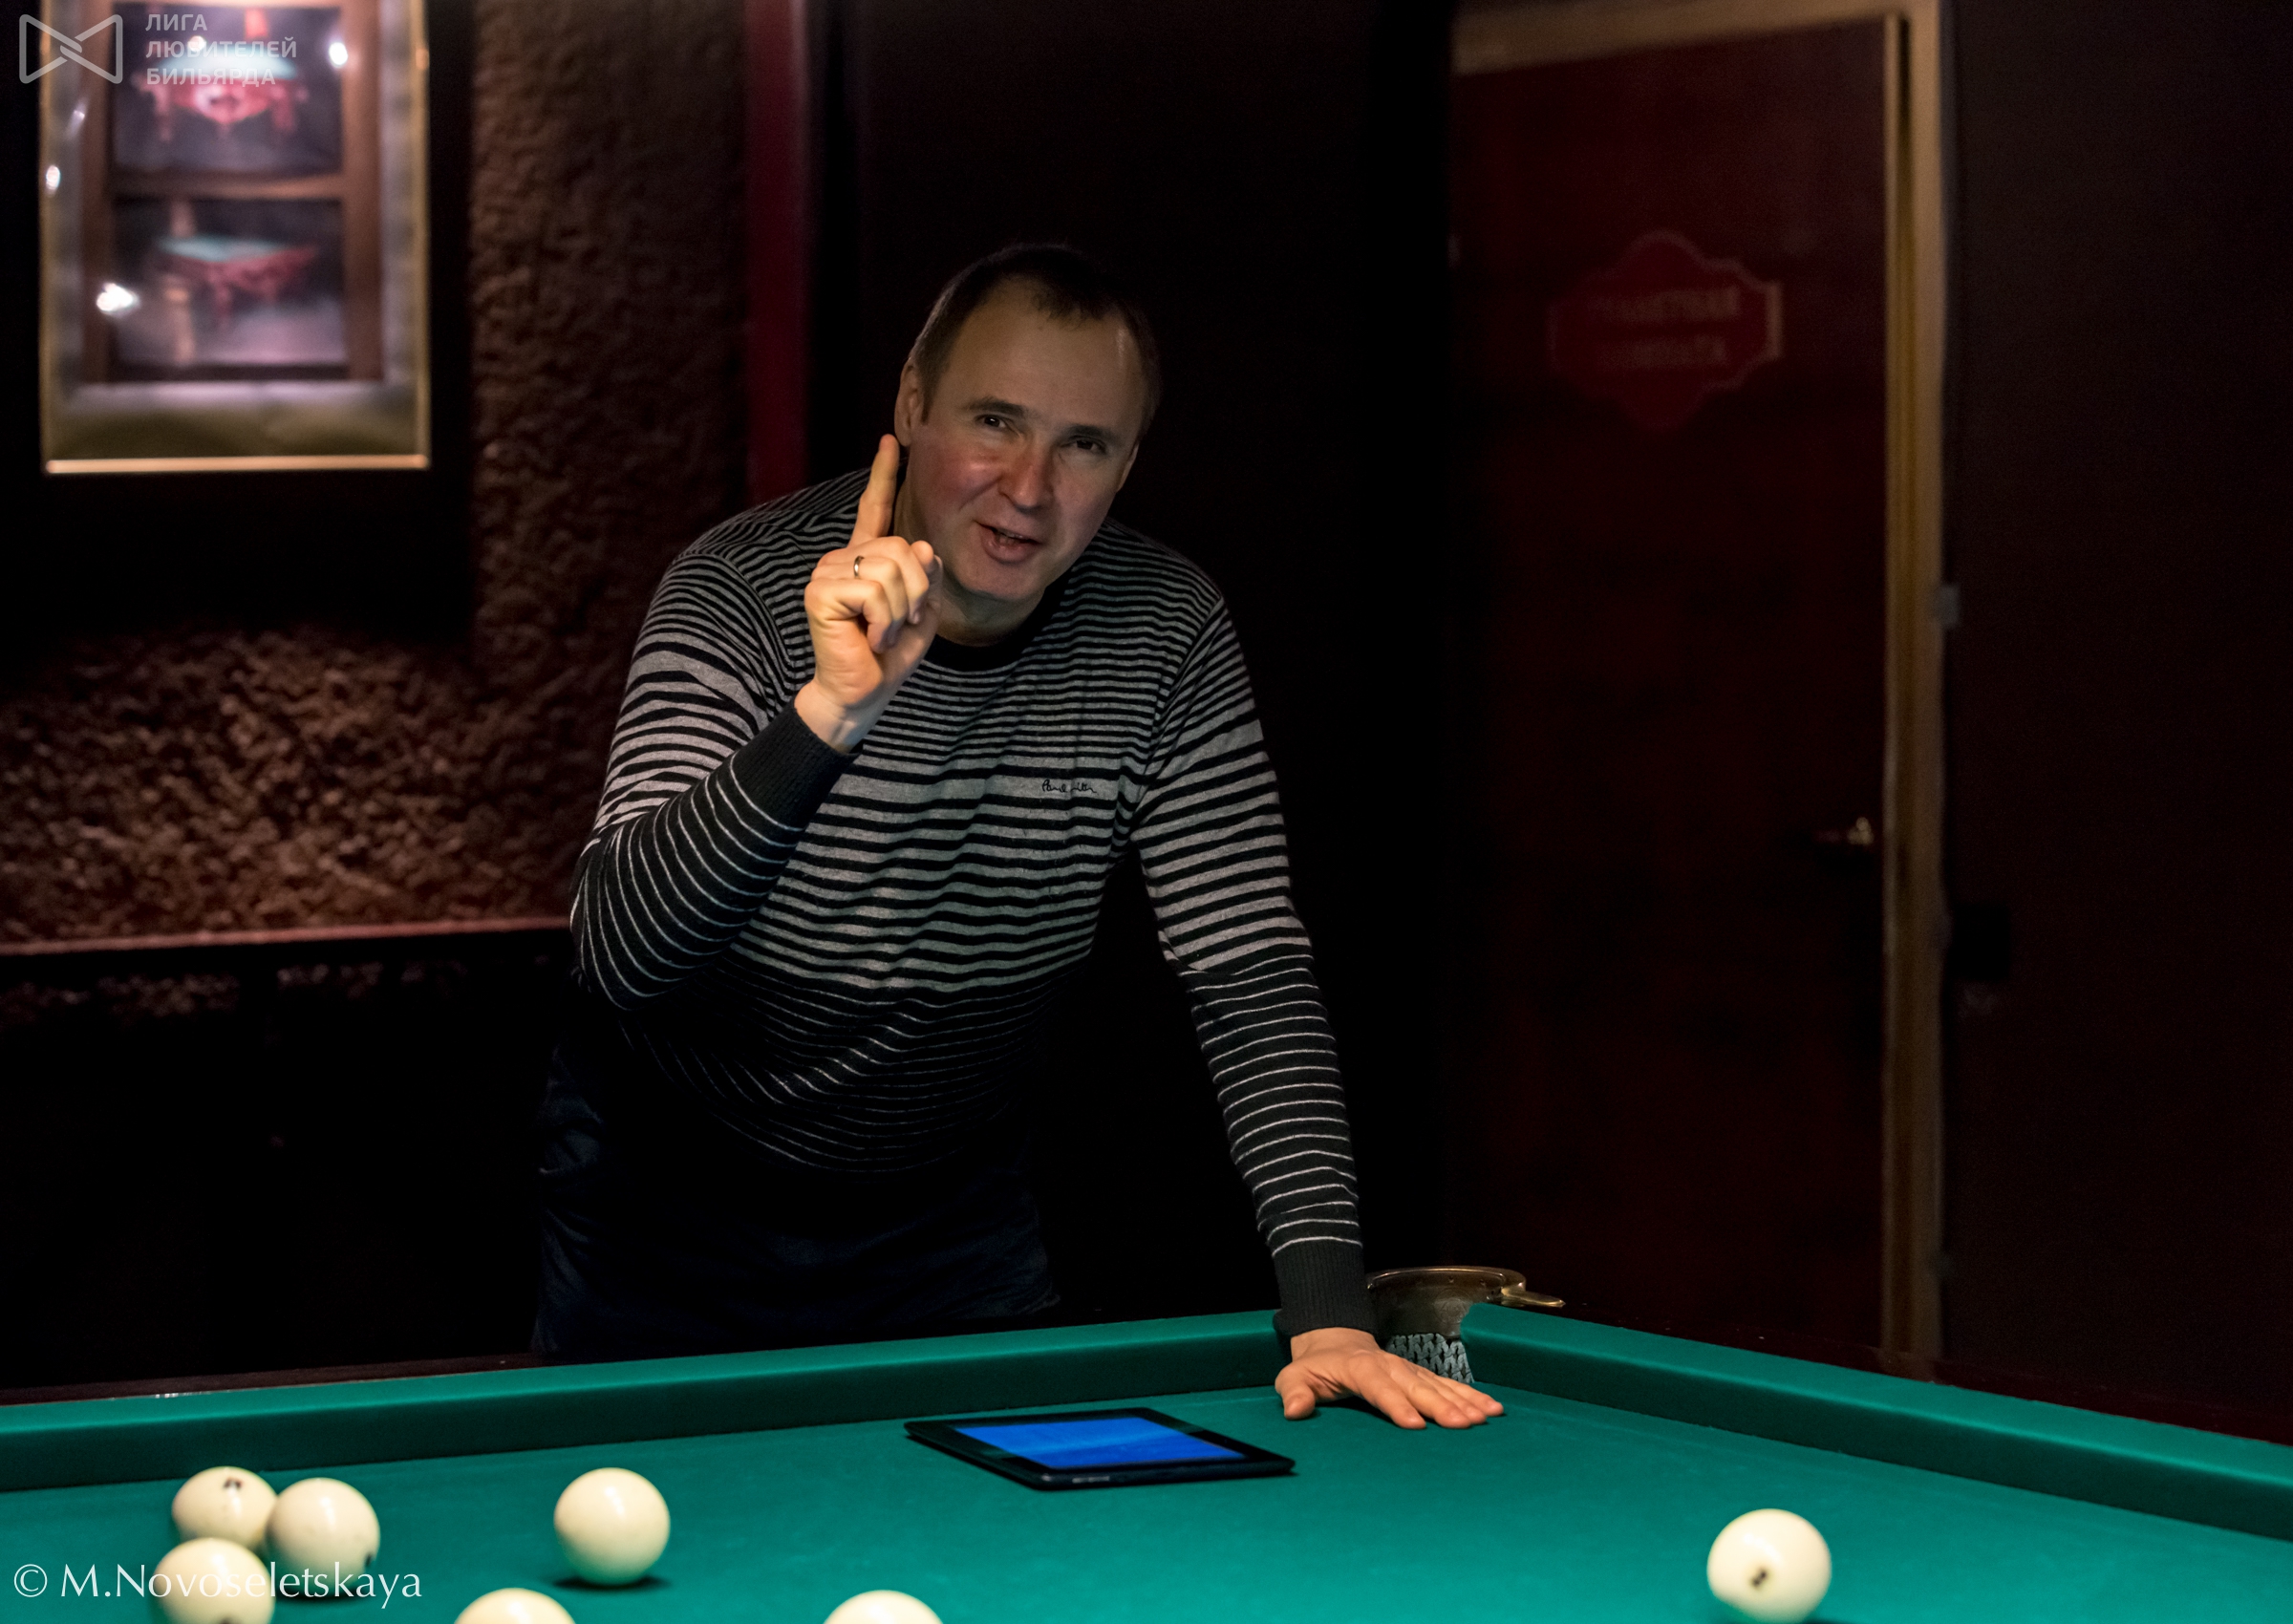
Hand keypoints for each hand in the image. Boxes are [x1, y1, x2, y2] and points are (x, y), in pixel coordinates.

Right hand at [795, 435, 941, 750]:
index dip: (883, 475)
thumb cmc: (887, 657)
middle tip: (899, 624)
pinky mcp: (820, 593)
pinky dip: (885, 621)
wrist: (861, 695)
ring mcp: (827, 573)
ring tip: (882, 633)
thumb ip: (925, 577)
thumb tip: (919, 548)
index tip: (890, 441)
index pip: (875, 509)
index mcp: (865, 560)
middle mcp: (842, 559)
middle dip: (916, 591)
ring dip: (901, 611)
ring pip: (890, 570)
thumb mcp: (921, 612)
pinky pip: (874, 592)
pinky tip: (870, 638)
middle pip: (900, 548)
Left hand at [1275, 1327, 1504, 1429]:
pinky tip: (1492, 1409)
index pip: (1378, 1387)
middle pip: (1417, 1387)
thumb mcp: (1294, 1377)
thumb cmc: (1315, 1367)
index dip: (1396, 1404)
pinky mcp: (1421, 1376)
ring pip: (1438, 1385)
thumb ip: (1293, 1392)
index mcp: (1359, 1368)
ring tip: (1486, 1418)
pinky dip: (1471, 1396)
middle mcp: (1389, 1366)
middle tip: (1462, 1425)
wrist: (1335, 1343)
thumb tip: (1295, 1410)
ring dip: (1463, 1401)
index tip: (1414, 1424)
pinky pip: (1449, 1385)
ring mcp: (1408, 1370)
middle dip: (1440, 1406)